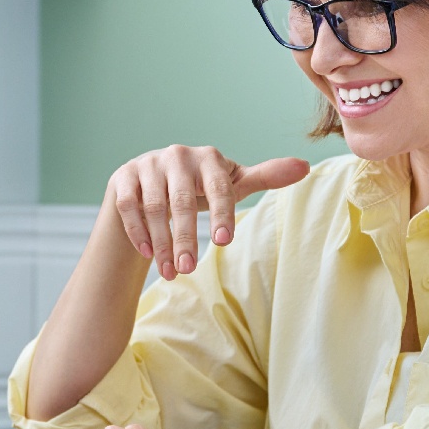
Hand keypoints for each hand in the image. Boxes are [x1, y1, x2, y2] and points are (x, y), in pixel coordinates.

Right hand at [107, 146, 308, 280]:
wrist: (150, 187)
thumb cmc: (198, 188)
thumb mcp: (231, 185)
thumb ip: (265, 178)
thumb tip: (305, 166)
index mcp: (208, 158)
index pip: (219, 188)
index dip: (222, 214)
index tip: (224, 242)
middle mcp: (176, 156)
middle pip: (182, 201)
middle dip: (187, 238)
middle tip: (189, 270)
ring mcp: (147, 164)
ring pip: (154, 207)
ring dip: (161, 243)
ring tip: (171, 272)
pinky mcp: (123, 177)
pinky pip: (128, 206)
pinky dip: (138, 231)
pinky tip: (146, 254)